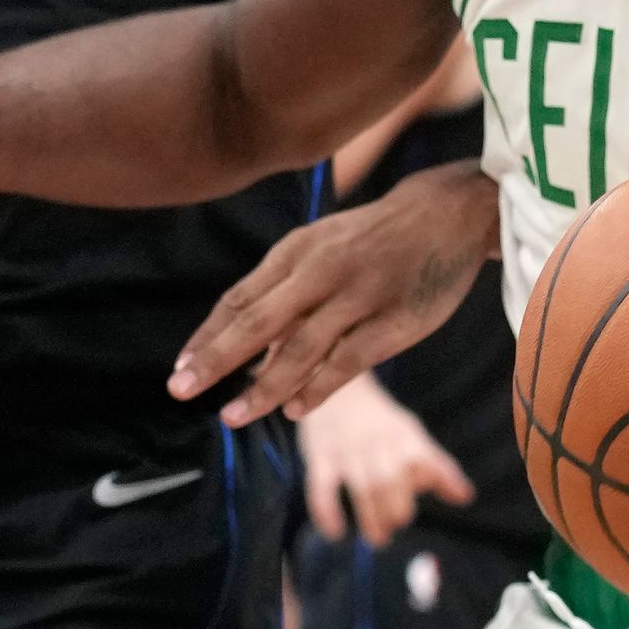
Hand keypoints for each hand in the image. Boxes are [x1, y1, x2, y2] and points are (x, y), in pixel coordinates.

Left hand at [171, 161, 496, 425]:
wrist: (447, 213)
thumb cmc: (374, 238)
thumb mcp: (323, 246)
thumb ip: (286, 291)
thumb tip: (251, 347)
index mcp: (297, 251)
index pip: (240, 299)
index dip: (208, 336)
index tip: (180, 368)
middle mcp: (321, 271)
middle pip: (258, 322)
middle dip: (216, 359)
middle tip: (180, 389)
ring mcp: (359, 295)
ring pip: (301, 348)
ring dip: (263, 386)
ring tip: (233, 415)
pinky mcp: (396, 320)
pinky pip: (349, 360)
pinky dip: (318, 387)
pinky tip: (294, 410)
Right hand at [295, 374, 476, 542]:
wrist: (336, 390)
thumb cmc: (380, 422)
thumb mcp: (411, 436)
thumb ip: (438, 467)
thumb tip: (466, 497)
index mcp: (403, 435)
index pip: (423, 458)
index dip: (432, 480)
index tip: (441, 497)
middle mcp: (376, 442)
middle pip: (390, 479)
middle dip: (397, 508)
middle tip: (397, 525)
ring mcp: (347, 450)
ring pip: (362, 487)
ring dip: (371, 518)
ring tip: (379, 539)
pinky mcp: (320, 457)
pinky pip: (321, 487)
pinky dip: (327, 512)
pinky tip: (336, 532)